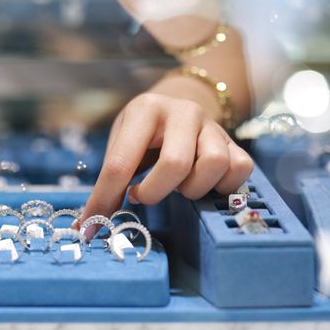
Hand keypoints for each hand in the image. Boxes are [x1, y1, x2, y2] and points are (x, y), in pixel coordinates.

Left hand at [80, 93, 252, 239]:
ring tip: (178, 186)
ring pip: (214, 164)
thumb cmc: (143, 133)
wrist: (178, 105)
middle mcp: (183, 112)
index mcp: (146, 110)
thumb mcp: (121, 144)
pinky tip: (204, 185)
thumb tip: (90, 224)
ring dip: (193, 188)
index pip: (122, 162)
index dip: (106, 197)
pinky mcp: (234, 141)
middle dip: (155, 192)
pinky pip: (240, 169)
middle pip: (176, 163)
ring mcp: (213, 126)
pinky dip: (222, 187)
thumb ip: (109, 181)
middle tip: (142, 195)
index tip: (94, 223)